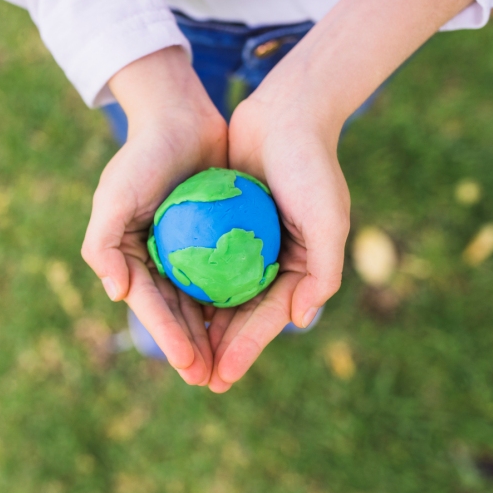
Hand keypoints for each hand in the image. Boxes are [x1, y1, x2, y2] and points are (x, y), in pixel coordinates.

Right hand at [81, 47, 228, 385]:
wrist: (179, 115)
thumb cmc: (142, 156)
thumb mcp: (114, 196)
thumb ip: (103, 245)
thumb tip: (116, 294)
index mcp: (131, 257)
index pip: (151, 305)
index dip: (169, 338)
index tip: (191, 365)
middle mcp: (158, 259)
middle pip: (177, 312)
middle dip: (192, 349)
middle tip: (212, 380)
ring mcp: (187, 249)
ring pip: (204, 301)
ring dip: (215, 335)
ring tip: (231, 366)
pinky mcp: (215, 236)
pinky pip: (227, 273)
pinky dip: (236, 298)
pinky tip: (255, 320)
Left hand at [204, 96, 349, 391]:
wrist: (287, 112)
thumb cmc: (311, 166)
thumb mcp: (328, 218)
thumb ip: (321, 272)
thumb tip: (302, 321)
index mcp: (300, 269)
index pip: (268, 319)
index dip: (245, 350)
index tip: (221, 377)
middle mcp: (272, 261)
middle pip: (239, 314)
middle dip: (219, 349)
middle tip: (196, 380)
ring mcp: (245, 244)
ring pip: (216, 293)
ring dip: (199, 325)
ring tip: (178, 356)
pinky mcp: (221, 224)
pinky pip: (200, 261)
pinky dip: (187, 284)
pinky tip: (164, 304)